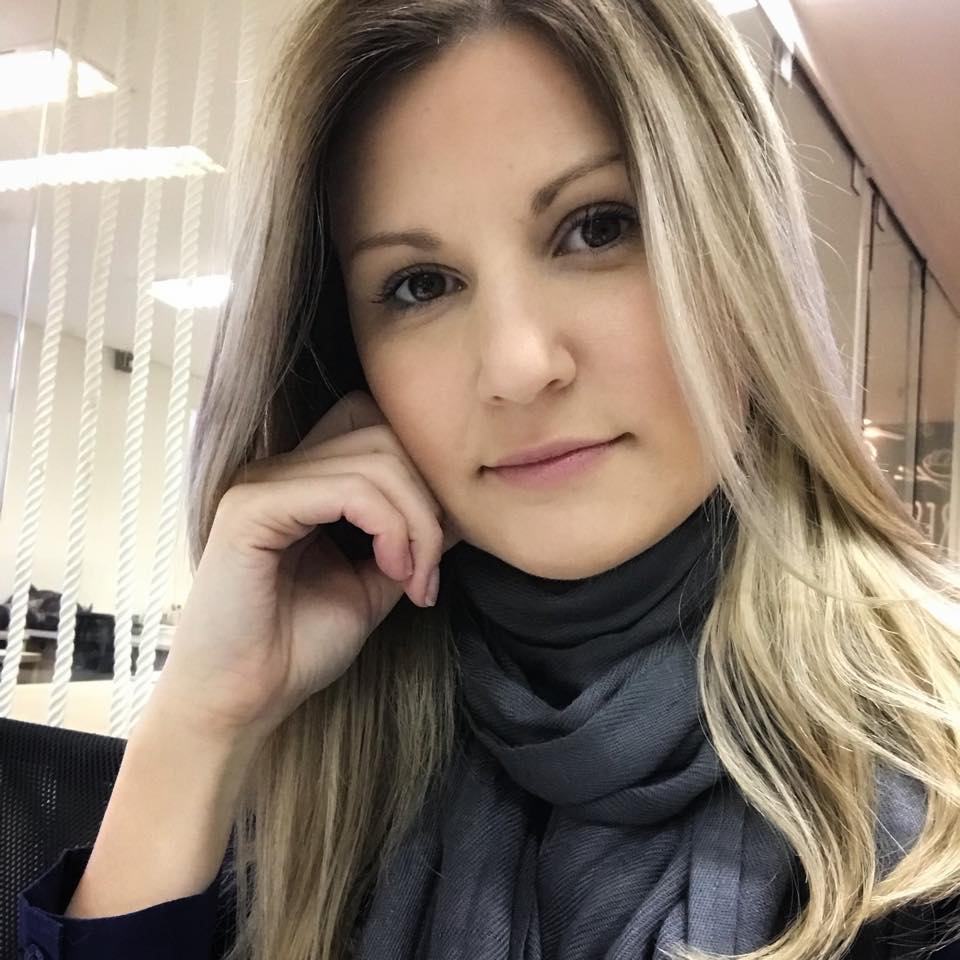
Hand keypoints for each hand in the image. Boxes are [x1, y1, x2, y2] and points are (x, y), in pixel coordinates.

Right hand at [155, 390, 461, 741]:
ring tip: (412, 580)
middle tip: (429, 570)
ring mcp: (264, 482)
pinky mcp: (253, 507)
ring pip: (377, 461)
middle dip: (428, 500)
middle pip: (385, 434)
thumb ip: (410, 537)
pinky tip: (390, 571)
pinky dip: (390, 528)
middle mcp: (281, 469)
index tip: (436, 545)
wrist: (241, 702)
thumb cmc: (298, 647)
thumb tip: (460, 506)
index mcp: (305, 481)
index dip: (422, 472)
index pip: (376, 424)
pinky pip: (349, 490)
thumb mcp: (374, 583)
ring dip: (417, 523)